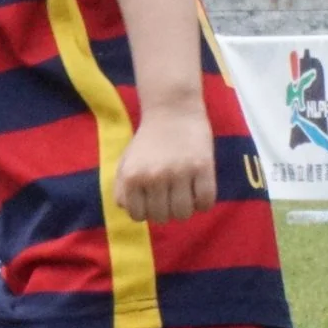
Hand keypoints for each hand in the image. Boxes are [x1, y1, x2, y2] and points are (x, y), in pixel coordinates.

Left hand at [113, 105, 214, 223]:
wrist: (172, 109)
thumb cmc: (148, 140)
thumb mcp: (125, 162)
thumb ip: (122, 189)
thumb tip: (129, 210)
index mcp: (132, 176)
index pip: (138, 216)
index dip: (146, 211)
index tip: (152, 200)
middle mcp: (154, 176)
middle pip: (161, 217)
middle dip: (166, 211)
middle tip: (170, 197)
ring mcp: (180, 172)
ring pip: (183, 214)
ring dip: (185, 209)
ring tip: (185, 195)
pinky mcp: (203, 167)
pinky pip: (205, 202)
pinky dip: (203, 203)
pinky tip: (199, 191)